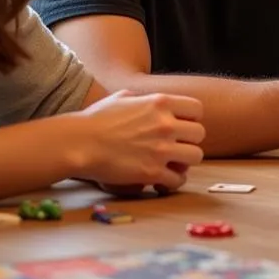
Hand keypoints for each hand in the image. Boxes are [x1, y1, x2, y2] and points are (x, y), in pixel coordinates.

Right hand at [70, 91, 204, 192]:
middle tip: (177, 147)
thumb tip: (153, 100)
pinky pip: (178, 179)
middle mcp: (166, 124)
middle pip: (199, 134)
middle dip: (189, 141)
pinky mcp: (152, 171)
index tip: (182, 127)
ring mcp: (161, 148)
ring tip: (172, 164)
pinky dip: (172, 181)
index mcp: (160, 103)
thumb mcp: (123, 97)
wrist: (79, 143)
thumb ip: (145, 98)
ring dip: (185, 162)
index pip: (197, 109)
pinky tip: (162, 180)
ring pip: (195, 156)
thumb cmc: (96, 119)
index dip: (191, 119)